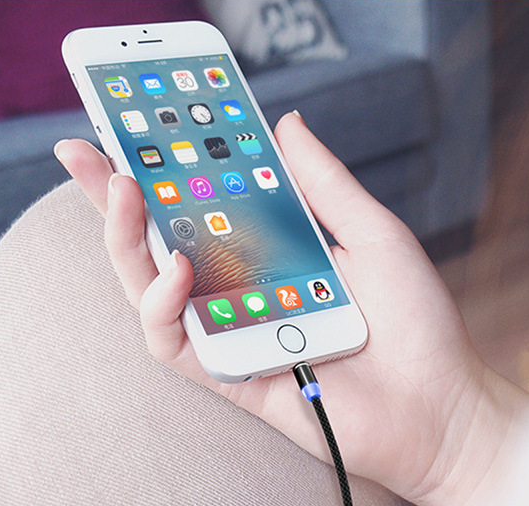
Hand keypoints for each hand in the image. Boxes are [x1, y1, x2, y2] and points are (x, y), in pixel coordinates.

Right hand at [55, 112, 528, 504]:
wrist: (439, 405)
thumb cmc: (415, 321)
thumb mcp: (374, 235)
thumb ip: (325, 185)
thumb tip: (286, 123)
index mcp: (274, 249)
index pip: (207, 203)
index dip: (167, 167)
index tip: (133, 124)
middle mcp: (244, 286)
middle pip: (163, 239)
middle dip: (118, 196)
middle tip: (89, 153)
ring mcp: (232, 329)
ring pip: (150, 287)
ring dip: (126, 239)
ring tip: (126, 192)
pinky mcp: (229, 373)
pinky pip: (171, 341)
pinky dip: (162, 305)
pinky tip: (177, 270)